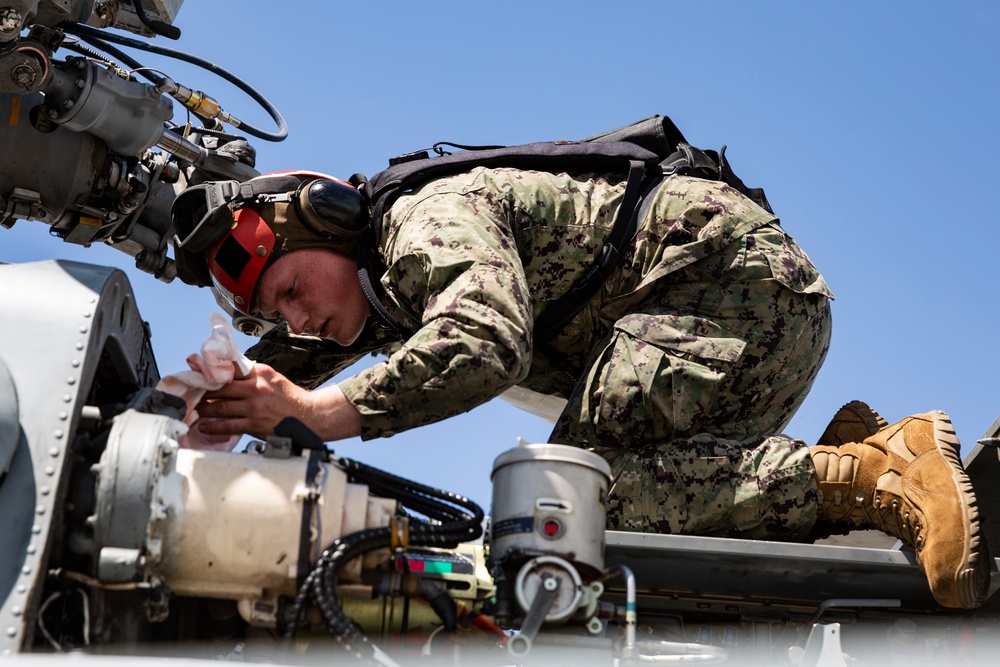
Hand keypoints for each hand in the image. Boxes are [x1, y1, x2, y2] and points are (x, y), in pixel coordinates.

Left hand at [194, 363, 361, 441]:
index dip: (210, 370)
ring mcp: (254, 408)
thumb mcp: (273, 378)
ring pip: (220, 407)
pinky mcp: (254, 425)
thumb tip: (231, 370)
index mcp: (260, 374)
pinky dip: (213, 426)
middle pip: (220, 388)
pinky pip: (228, 425)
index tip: (196, 369)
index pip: (229, 369)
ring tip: (193, 409)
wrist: (308, 416)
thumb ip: (252, 373)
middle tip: (189, 392)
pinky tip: (204, 425)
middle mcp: (256, 389)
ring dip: (203, 409)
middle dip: (202, 391)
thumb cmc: (290, 398)